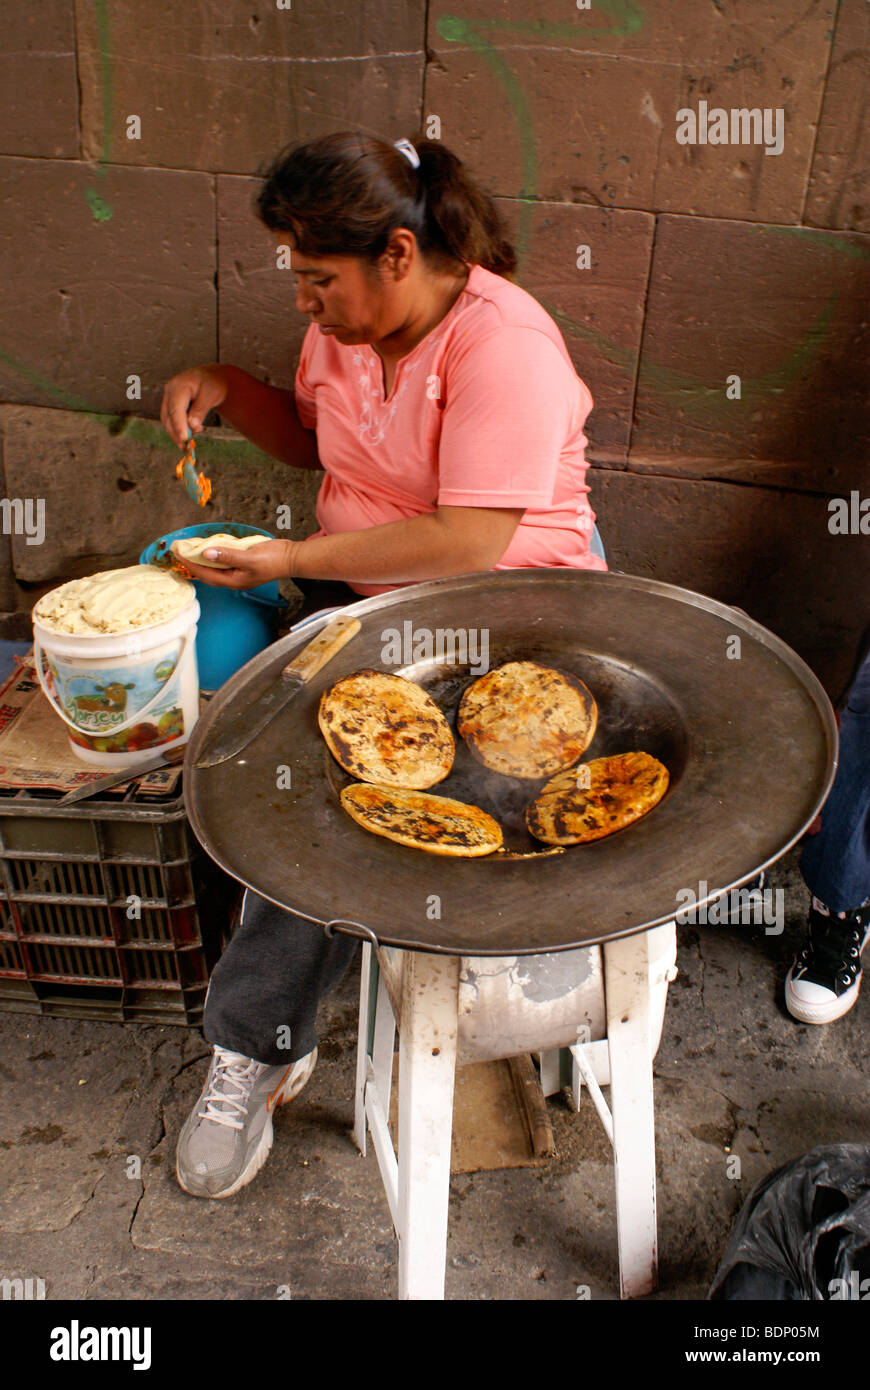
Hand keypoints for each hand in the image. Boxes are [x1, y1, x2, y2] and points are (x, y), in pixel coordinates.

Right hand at [160, 365, 229, 448]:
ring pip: (167, 421)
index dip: (178, 426)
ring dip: (177, 434)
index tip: (185, 439)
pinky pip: (171, 420)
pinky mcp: (171, 405)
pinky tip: (191, 432)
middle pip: (168, 417)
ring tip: (190, 442)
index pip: (175, 409)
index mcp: (179, 385)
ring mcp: (168, 398)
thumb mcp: (212, 395)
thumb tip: (192, 425)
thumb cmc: (214, 384)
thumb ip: (201, 409)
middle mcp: (170, 391)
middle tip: (187, 448)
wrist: (212, 378)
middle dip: (176, 434)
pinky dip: (179, 429)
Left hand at [174, 538, 297, 588]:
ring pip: (214, 567)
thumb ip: (228, 555)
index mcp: (233, 580)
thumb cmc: (273, 561)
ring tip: (188, 549)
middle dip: (191, 563)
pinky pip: (222, 560)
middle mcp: (232, 578)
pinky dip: (213, 554)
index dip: (189, 564)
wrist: (290, 558)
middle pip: (206, 573)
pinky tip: (208, 547)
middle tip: (178, 552)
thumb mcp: (249, 558)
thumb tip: (207, 553)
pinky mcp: (242, 563)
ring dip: (201, 559)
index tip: (177, 553)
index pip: (205, 573)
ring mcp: (237, 571)